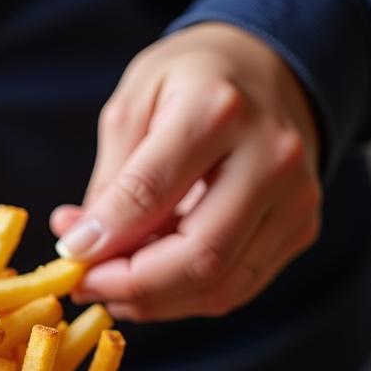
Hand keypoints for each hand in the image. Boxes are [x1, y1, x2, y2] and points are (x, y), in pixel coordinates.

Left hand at [50, 23, 320, 321]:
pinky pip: (235, 289)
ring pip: (218, 287)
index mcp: (217, 111)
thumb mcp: (132, 106)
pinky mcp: (301, 228)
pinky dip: (183, 298)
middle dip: (129, 286)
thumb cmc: (188, 83)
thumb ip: (109, 183)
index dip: (102, 241)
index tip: (68, 257)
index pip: (150, 196)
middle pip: (197, 257)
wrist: (266, 69)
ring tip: (110, 286)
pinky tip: (149, 281)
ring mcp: (295, 198)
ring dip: (153, 302)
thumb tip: (79, 247)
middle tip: (85, 286)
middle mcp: (270, 156)